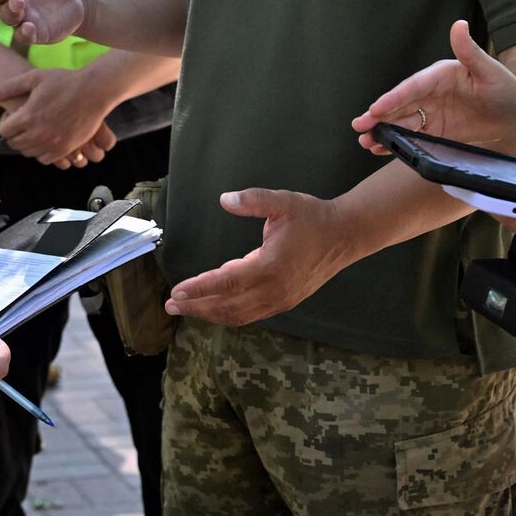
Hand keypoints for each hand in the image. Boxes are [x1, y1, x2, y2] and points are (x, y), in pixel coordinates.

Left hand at [0, 69, 118, 168]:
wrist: (94, 91)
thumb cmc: (64, 81)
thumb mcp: (34, 78)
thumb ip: (8, 87)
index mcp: (28, 116)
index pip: (4, 131)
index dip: (5, 123)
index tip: (13, 116)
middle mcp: (38, 133)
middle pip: (15, 144)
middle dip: (15, 134)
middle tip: (23, 123)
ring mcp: (53, 143)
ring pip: (29, 153)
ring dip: (28, 144)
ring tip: (35, 130)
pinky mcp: (66, 148)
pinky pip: (46, 159)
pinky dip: (42, 152)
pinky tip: (46, 138)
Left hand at [164, 190, 351, 326]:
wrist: (346, 235)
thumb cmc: (313, 217)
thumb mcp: (283, 201)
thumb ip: (252, 200)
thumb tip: (224, 199)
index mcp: (271, 267)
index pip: (227, 283)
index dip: (199, 289)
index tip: (176, 292)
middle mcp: (275, 290)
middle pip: (228, 306)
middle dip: (197, 307)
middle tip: (170, 305)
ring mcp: (281, 300)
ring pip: (239, 315)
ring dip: (210, 313)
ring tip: (186, 308)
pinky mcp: (285, 302)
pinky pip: (251, 314)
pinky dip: (229, 313)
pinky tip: (215, 306)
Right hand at [352, 20, 515, 153]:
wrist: (515, 114)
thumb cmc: (504, 87)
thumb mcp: (490, 70)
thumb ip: (470, 51)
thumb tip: (458, 25)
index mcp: (439, 75)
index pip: (412, 87)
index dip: (393, 98)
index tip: (376, 109)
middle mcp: (430, 93)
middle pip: (400, 106)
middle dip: (378, 117)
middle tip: (359, 126)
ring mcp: (431, 113)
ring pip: (401, 122)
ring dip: (383, 131)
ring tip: (365, 142)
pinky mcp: (436, 131)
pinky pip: (412, 137)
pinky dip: (396, 143)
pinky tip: (380, 150)